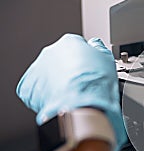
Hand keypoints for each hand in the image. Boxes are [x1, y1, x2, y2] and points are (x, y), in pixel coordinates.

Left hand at [16, 34, 126, 150]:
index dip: (83, 60)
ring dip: (56, 83)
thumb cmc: (96, 84)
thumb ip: (99, 48)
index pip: (75, 47)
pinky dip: (46, 96)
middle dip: (68, 71)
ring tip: (71, 95)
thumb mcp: (107, 59)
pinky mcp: (28, 88)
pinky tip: (60, 101)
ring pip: (47, 75)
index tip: (88, 70)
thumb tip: (95, 45)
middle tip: (80, 84)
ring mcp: (37, 70)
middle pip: (59, 60)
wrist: (83, 107)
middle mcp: (50, 53)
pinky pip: (36, 90)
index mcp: (69, 43)